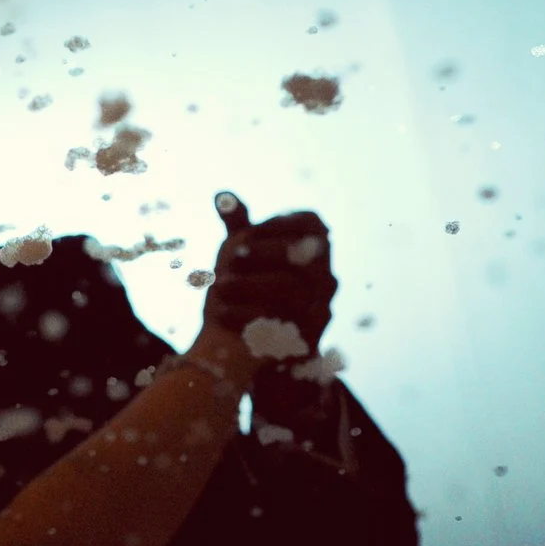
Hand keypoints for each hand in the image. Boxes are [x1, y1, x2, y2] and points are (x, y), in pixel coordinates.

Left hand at [199, 192, 334, 355]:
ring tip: (219, 286)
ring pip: (290, 288)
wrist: (254, 349)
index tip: (248, 231)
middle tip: (232, 256)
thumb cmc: (251, 292)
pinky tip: (220, 314)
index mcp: (315, 255)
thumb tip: (221, 195)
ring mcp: (320, 310)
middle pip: (304, 253)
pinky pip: (280, 324)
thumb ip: (238, 227)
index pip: (312, 223)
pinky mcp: (306, 341)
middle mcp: (325, 279)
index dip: (280, 222)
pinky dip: (244, 317)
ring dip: (248, 285)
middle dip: (264, 251)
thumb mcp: (244, 259)